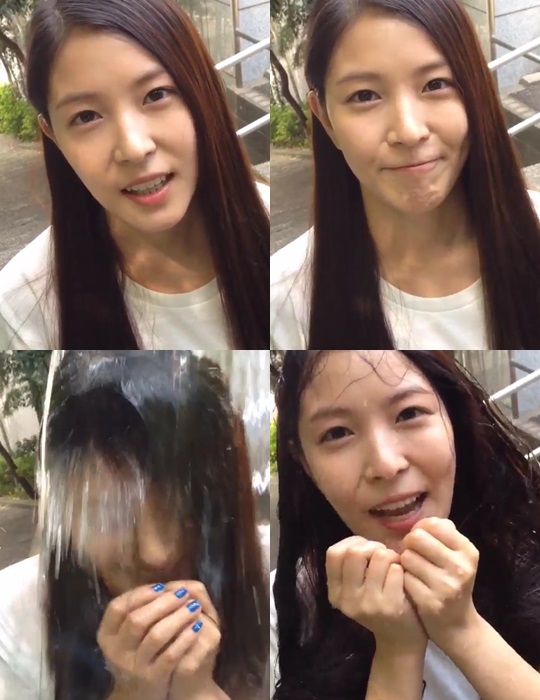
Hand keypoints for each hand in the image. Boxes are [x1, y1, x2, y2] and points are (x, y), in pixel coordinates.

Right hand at [97, 580, 219, 699]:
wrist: (138, 695)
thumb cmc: (136, 654)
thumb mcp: (126, 635)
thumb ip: (137, 610)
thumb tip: (162, 586)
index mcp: (106, 636)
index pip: (118, 608)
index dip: (140, 594)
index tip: (161, 587)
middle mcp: (116, 652)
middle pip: (138, 620)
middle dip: (163, 602)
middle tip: (183, 593)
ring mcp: (134, 667)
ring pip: (156, 635)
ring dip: (178, 617)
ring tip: (194, 606)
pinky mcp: (153, 679)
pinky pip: (171, 654)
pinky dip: (186, 637)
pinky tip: (197, 626)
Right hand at [326, 536, 426, 651]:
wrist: (400, 641)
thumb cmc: (379, 604)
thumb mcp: (356, 589)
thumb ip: (352, 566)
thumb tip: (361, 540)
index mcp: (335, 593)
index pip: (334, 553)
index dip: (352, 543)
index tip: (366, 549)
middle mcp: (347, 600)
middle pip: (354, 552)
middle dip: (373, 546)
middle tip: (384, 556)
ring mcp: (368, 605)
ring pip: (379, 557)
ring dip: (391, 556)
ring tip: (395, 566)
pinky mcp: (390, 607)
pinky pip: (396, 569)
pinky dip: (402, 568)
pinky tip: (403, 578)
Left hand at [401, 517, 479, 652]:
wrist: (457, 625)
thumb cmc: (451, 582)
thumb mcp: (456, 557)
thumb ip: (442, 534)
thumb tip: (424, 522)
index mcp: (468, 551)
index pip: (434, 524)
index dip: (421, 529)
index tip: (422, 541)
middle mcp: (460, 567)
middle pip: (417, 538)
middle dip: (409, 545)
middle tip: (413, 555)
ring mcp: (446, 586)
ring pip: (407, 557)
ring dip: (405, 563)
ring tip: (414, 572)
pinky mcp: (430, 602)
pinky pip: (404, 577)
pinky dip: (404, 580)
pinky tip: (412, 586)